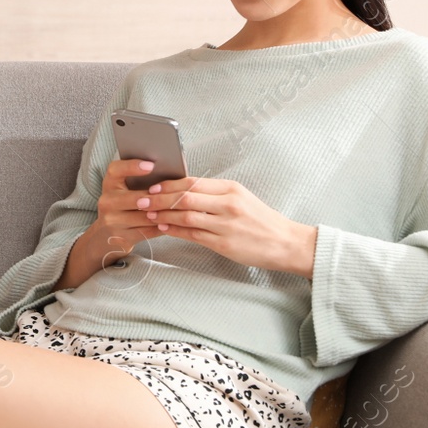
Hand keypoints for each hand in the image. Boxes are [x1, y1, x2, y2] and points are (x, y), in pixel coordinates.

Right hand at [80, 158, 181, 266]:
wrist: (105, 233)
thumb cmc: (123, 204)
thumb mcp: (124, 189)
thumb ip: (139, 180)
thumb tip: (167, 172)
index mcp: (109, 183)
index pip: (116, 170)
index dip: (132, 166)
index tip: (151, 165)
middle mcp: (107, 201)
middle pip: (135, 198)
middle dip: (157, 198)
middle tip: (177, 194)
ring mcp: (112, 221)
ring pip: (145, 216)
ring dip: (163, 213)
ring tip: (180, 208)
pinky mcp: (121, 237)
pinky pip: (148, 231)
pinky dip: (162, 226)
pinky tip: (173, 222)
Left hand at [137, 174, 317, 277]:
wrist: (286, 243)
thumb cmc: (261, 220)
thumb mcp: (241, 198)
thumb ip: (214, 193)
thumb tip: (184, 189)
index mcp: (231, 189)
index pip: (192, 182)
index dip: (169, 184)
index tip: (153, 186)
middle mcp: (227, 205)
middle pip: (185, 197)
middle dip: (159, 198)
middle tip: (141, 199)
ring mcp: (225, 225)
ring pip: (185, 217)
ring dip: (163, 215)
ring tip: (148, 214)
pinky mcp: (224, 244)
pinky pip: (192, 235)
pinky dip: (174, 231)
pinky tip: (163, 229)